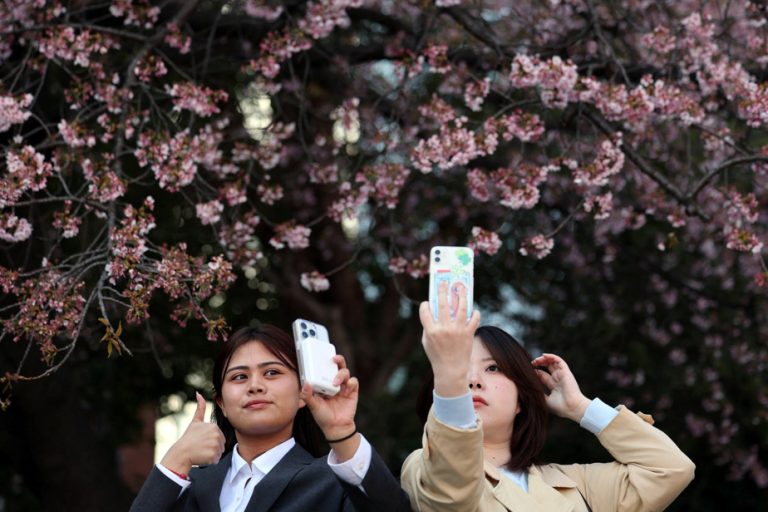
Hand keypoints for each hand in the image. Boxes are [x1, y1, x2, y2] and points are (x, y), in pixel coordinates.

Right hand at [160, 392, 225, 474]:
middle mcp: (216, 435)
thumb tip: (198, 393)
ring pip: (219, 452)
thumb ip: (200, 408)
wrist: (180, 453)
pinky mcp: (213, 455)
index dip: (210, 440)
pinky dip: (210, 461)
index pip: (219, 437)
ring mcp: (215, 445)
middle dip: (212, 448)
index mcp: (214, 426)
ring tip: (201, 451)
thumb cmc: (188, 438)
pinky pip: (216, 460)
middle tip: (201, 446)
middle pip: (221, 445)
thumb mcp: (195, 422)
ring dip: (211, 454)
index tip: (201, 440)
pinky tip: (202, 457)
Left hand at [301, 355, 359, 460]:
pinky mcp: (352, 391)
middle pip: (338, 366)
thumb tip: (305, 383)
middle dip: (337, 359)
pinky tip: (347, 387)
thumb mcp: (313, 406)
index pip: (324, 369)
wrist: (336, 428)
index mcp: (324, 383)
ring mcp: (344, 386)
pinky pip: (354, 382)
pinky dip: (351, 382)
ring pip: (345, 372)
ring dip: (341, 374)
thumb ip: (308, 395)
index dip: (323, 362)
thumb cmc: (323, 416)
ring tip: (335, 382)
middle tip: (333, 359)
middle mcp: (334, 382)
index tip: (320, 357)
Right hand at [420, 281, 480, 396]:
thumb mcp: (426, 342)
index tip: (428, 302)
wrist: (451, 371)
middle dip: (443, 290)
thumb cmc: (437, 356)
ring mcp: (457, 331)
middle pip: (443, 304)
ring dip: (461, 296)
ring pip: (461, 308)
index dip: (426, 305)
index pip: (426, 311)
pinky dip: (475, 313)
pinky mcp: (468, 334)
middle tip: (444, 282)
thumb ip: (428, 326)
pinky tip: (473, 310)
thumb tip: (435, 310)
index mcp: (431, 331)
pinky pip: (474, 319)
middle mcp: (444, 329)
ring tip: (461, 288)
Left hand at [532, 354, 590, 422]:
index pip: (543, 376)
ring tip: (536, 360)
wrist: (571, 408)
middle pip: (547, 367)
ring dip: (544, 359)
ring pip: (553, 362)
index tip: (527, 371)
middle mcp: (558, 379)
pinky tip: (543, 355)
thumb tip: (528, 389)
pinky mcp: (566, 371)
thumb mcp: (545, 400)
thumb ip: (538, 393)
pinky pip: (559, 360)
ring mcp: (562, 375)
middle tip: (531, 363)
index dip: (535, 372)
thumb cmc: (559, 407)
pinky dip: (551, 356)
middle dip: (539, 363)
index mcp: (553, 386)